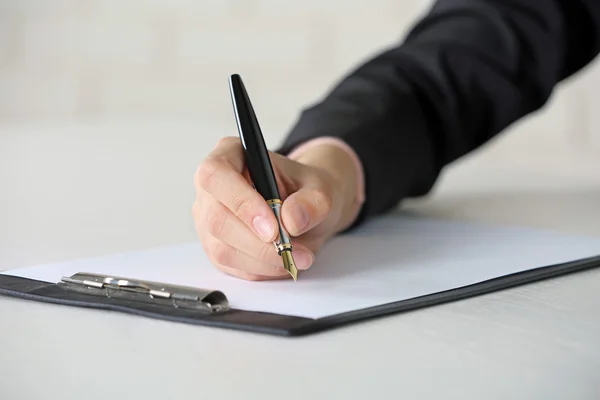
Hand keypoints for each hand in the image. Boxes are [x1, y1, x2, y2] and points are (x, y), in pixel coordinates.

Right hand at [192, 136, 359, 280]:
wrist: (307, 210)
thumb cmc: (306, 191)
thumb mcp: (321, 188)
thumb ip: (311, 201)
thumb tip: (292, 219)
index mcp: (229, 155)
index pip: (216, 175)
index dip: (240, 203)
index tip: (271, 228)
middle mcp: (211, 188)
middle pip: (217, 219)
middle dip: (257, 242)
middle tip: (292, 248)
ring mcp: (208, 219)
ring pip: (223, 248)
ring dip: (263, 259)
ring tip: (298, 256)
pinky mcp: (216, 247)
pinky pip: (232, 266)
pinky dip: (261, 269)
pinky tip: (282, 260)